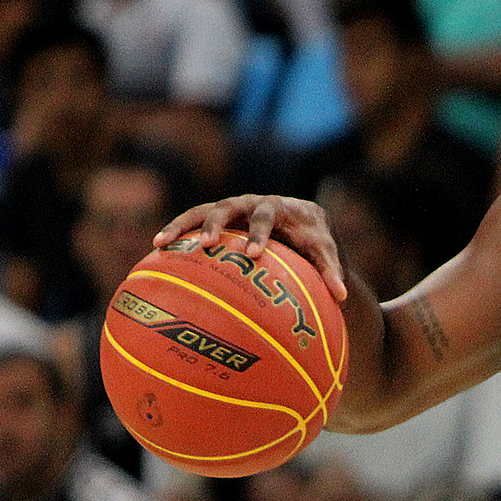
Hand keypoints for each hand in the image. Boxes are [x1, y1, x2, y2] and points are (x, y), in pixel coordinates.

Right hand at [155, 194, 347, 302]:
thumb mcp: (325, 252)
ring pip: (205, 211)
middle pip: (231, 208)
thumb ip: (331, 271)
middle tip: (208, 245)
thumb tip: (343, 298)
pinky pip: (193, 221)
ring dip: (185, 225)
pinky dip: (176, 231)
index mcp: (280, 208)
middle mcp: (253, 202)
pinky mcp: (218, 216)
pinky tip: (157, 248)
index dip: (259, 233)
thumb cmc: (315, 239)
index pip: (268, 216)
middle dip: (219, 225)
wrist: (303, 220)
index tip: (253, 254)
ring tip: (163, 243)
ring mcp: (233, 207)